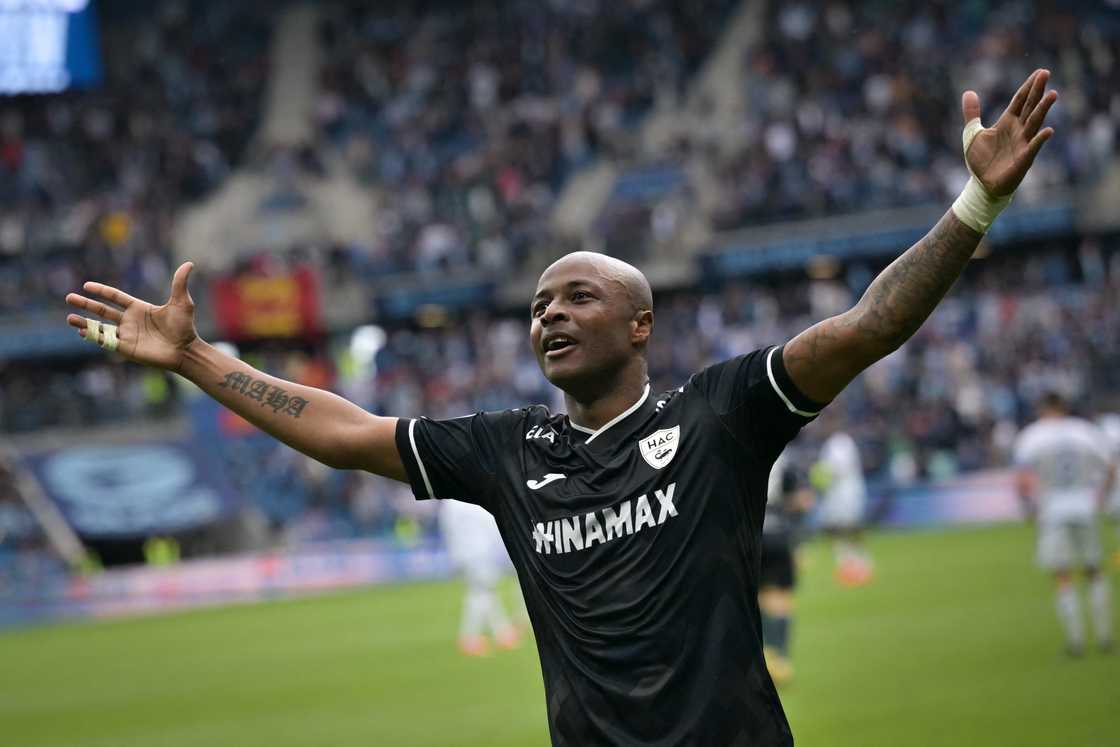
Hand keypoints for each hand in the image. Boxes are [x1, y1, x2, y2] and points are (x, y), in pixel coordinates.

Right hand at [66, 262, 199, 371]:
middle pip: (102, 310)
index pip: (115, 297)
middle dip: (86, 304)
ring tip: (69, 318)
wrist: (186, 350)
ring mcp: (126, 335)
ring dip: (84, 323)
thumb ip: (179, 283)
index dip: (101, 291)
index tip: (86, 285)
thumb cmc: (184, 327)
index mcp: (138, 308)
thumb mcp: (182, 302)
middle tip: (68, 297)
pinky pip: (106, 342)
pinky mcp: (126, 348)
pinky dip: (94, 337)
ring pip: (100, 327)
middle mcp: (129, 320)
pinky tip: (83, 332)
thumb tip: (189, 263)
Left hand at [962, 68, 1057, 196]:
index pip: (1020, 100)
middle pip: (1030, 106)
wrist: (982, 185)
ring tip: (1053, 94)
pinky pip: (1033, 147)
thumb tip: (968, 92)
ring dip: (1043, 109)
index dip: (1028, 86)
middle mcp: (1018, 130)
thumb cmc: (981, 160)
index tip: (1040, 71)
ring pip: (1034, 123)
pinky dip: (1039, 139)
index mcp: (1007, 122)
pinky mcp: (1023, 159)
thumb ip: (972, 113)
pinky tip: (1048, 130)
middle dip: (1037, 91)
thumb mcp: (972, 133)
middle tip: (1046, 73)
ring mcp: (1022, 143)